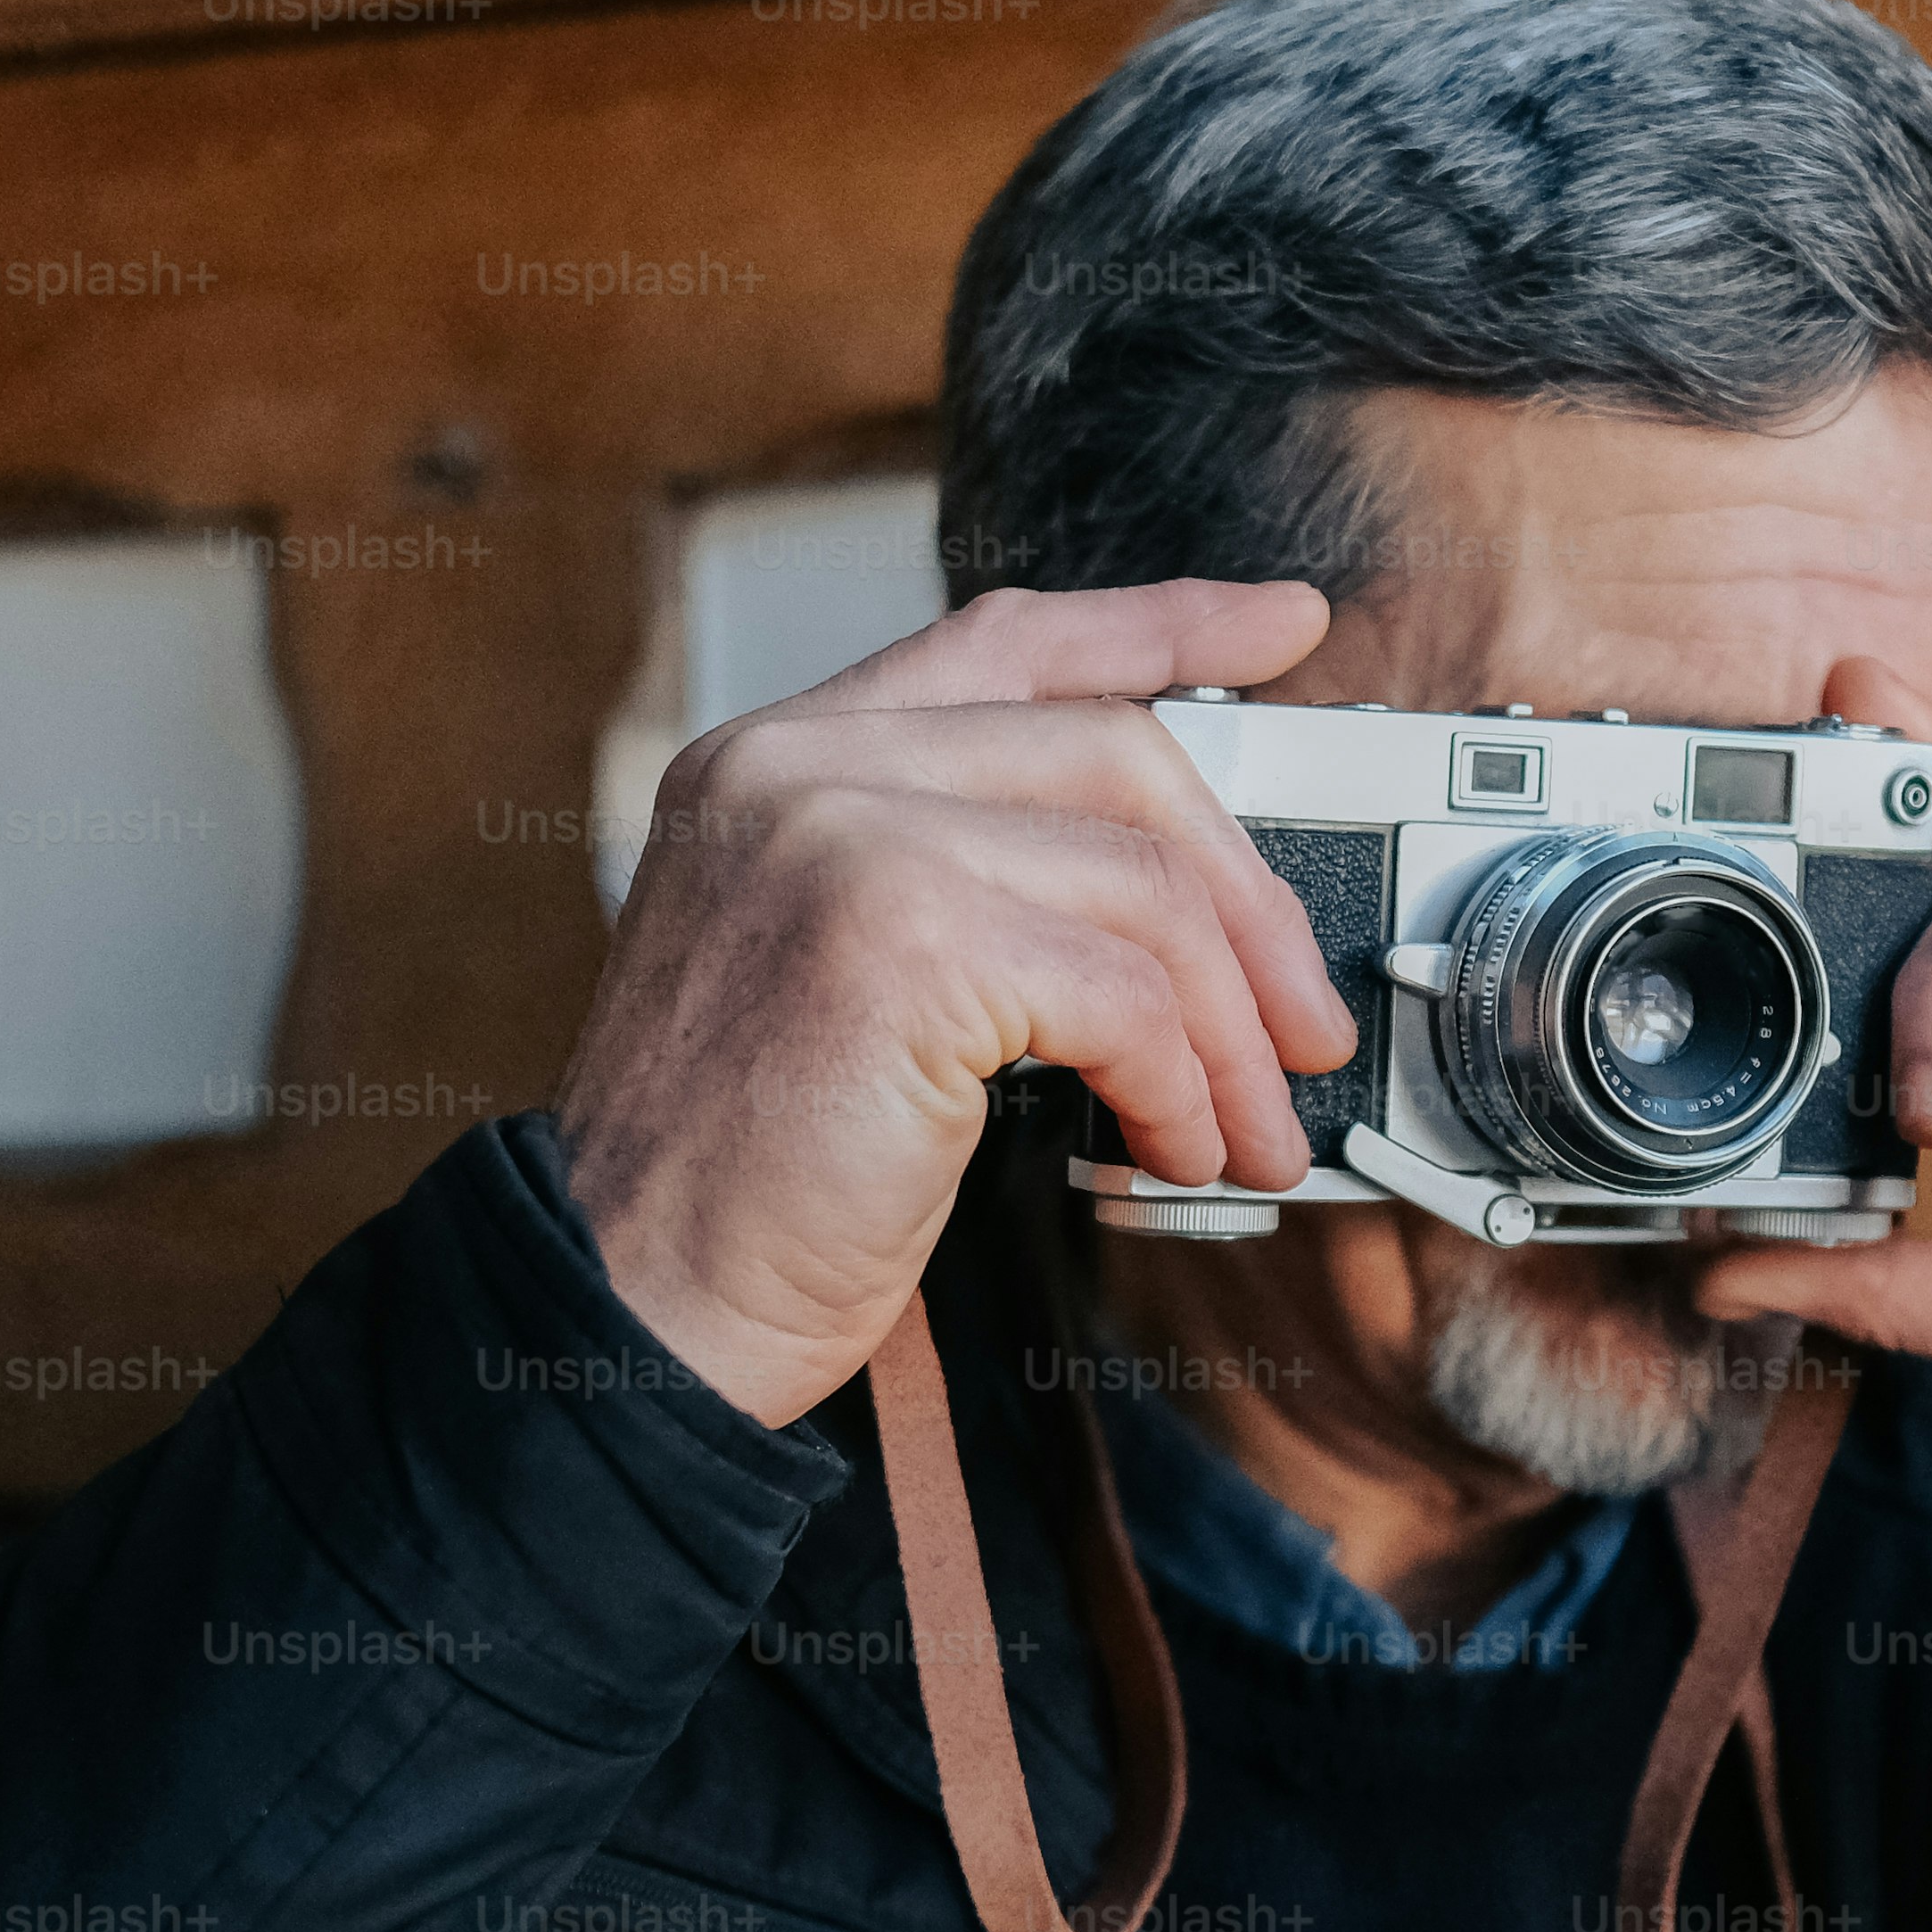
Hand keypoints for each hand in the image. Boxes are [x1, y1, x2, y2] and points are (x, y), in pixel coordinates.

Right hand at [558, 581, 1356, 1427]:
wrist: (630, 1304)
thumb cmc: (738, 1183)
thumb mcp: (836, 979)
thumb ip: (955, 886)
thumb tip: (1175, 900)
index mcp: (774, 758)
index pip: (1005, 641)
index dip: (1163, 627)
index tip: (1283, 627)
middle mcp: (795, 768)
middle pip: (1114, 755)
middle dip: (1248, 901)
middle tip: (1300, 1027)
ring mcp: (841, 838)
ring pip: (1144, 886)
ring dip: (1231, 1032)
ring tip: (1247, 1135)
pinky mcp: (900, 943)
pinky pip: (1125, 996)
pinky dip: (1182, 1088)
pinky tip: (1172, 1152)